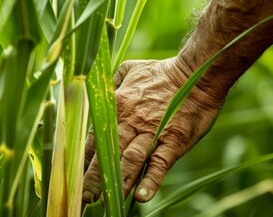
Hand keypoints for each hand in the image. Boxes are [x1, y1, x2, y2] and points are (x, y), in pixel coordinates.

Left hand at [82, 58, 224, 202]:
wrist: (197, 73)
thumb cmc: (162, 73)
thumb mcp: (130, 69)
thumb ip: (112, 81)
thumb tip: (100, 90)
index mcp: (118, 105)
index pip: (94, 137)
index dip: (84, 159)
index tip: (75, 175)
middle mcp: (131, 121)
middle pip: (107, 153)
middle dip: (94, 177)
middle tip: (84, 197)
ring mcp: (153, 132)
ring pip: (130, 161)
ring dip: (118, 183)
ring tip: (106, 202)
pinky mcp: (174, 140)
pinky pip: (160, 163)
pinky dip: (151, 180)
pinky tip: (142, 198)